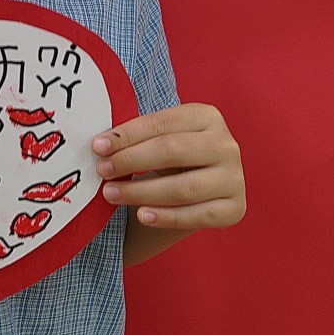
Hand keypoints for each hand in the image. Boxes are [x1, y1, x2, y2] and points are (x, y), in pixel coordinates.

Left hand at [91, 103, 245, 230]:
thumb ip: (137, 139)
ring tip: (111, 194)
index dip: (128, 135)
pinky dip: (167, 217)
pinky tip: (142, 215)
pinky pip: (197, 216)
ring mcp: (234, 178)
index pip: (162, 124)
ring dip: (141, 192)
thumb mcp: (158, 141)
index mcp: (207, 117)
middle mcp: (226, 145)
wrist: (193, 192)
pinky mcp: (235, 209)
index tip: (98, 147)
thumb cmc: (168, 160)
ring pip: (183, 188)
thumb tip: (101, 146)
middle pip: (173, 151)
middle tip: (102, 171)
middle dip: (132, 161)